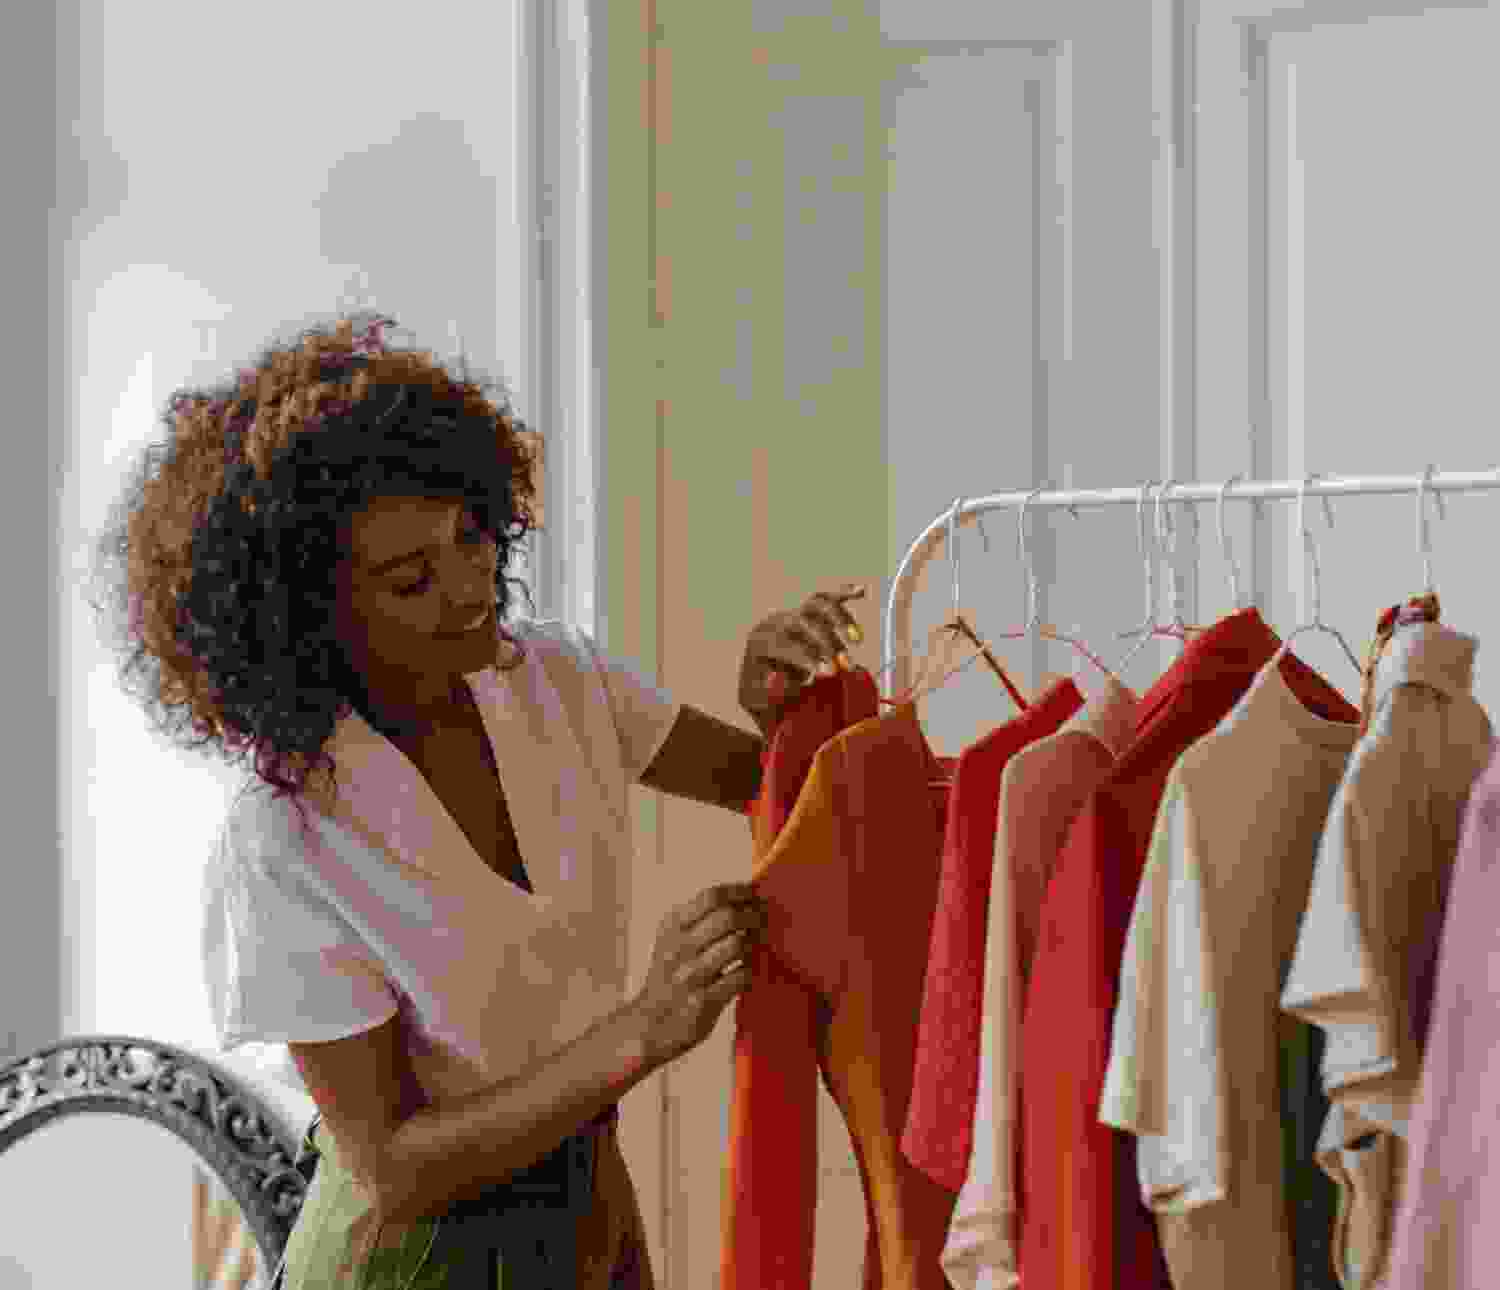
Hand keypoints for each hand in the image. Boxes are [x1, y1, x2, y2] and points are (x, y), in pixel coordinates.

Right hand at [631, 882, 768, 1068]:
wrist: (649, 1024)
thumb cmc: (667, 977)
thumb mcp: (671, 940)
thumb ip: (699, 918)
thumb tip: (740, 897)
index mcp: (672, 927)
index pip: (711, 897)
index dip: (739, 891)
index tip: (755, 892)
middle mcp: (678, 948)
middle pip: (727, 917)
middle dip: (753, 914)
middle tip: (764, 917)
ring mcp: (691, 975)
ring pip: (737, 945)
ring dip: (755, 942)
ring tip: (759, 942)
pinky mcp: (704, 1000)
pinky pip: (741, 976)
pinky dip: (751, 970)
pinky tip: (749, 968)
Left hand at [738, 582, 867, 736]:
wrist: (762, 681)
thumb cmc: (762, 695)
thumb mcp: (759, 701)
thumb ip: (770, 693)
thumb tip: (783, 677)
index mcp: (760, 644)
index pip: (783, 643)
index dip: (805, 657)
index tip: (825, 674)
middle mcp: (774, 624)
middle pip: (803, 623)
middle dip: (826, 643)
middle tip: (844, 665)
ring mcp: (791, 615)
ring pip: (818, 607)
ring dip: (840, 622)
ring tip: (857, 641)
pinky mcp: (806, 613)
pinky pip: (826, 600)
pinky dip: (844, 595)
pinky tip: (860, 591)